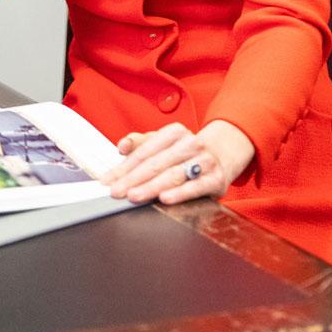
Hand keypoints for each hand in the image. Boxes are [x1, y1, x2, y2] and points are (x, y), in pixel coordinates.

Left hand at [99, 120, 255, 205]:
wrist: (224, 154)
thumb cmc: (186, 152)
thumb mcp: (164, 142)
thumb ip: (141, 143)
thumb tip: (122, 146)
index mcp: (174, 132)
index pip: (144, 152)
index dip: (124, 167)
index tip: (108, 181)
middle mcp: (190, 144)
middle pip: (156, 164)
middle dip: (133, 179)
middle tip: (116, 192)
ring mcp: (204, 161)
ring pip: (173, 175)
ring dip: (151, 186)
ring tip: (134, 196)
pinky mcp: (216, 179)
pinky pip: (196, 187)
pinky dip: (180, 193)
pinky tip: (165, 198)